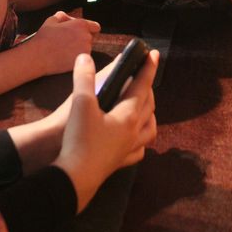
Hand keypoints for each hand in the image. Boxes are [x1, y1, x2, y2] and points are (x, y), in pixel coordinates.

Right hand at [29, 11, 100, 74]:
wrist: (39, 56)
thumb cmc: (44, 37)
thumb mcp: (51, 20)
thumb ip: (63, 16)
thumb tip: (67, 18)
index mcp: (81, 24)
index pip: (96, 27)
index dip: (89, 29)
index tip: (82, 33)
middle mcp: (87, 37)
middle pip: (91, 38)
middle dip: (82, 38)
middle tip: (69, 41)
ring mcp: (86, 50)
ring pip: (87, 48)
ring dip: (80, 48)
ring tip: (65, 49)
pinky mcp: (82, 61)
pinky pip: (83, 58)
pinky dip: (77, 57)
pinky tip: (66, 57)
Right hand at [54, 51, 157, 211]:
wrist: (76, 176)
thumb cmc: (80, 139)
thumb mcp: (80, 104)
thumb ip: (84, 78)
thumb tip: (85, 57)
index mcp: (129, 115)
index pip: (142, 86)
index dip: (148, 68)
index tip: (154, 54)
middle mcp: (135, 131)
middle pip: (149, 106)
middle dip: (149, 88)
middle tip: (144, 76)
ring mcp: (130, 148)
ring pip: (150, 129)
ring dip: (150, 114)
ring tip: (145, 107)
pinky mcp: (120, 162)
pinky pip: (139, 149)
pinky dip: (142, 140)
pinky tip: (136, 140)